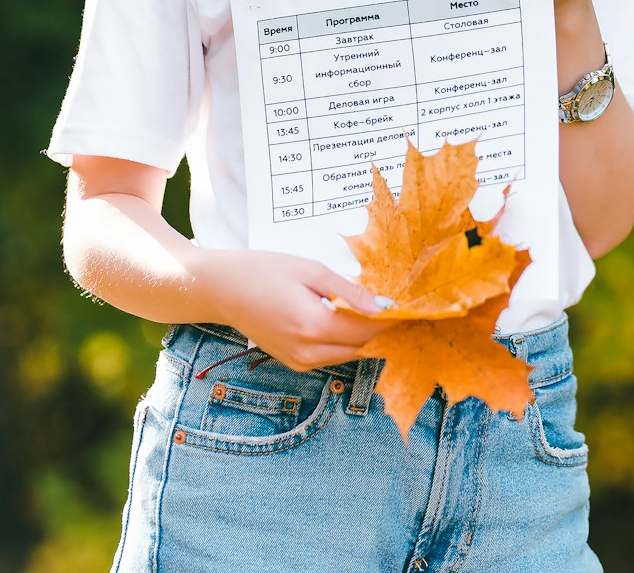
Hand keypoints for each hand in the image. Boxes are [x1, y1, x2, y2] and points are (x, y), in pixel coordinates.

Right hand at [201, 249, 396, 371]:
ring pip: (347, 354)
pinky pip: (330, 355)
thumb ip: (349, 291)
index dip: (391, 319)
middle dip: (380, 328)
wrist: (223, 289)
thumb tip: (384, 306)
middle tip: (395, 304)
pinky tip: (345, 318)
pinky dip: (343, 341)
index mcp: (314, 326)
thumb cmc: (265, 270)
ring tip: (372, 308)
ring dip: (362, 335)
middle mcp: (308, 352)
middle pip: (361, 346)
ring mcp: (300, 362)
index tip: (409, 305)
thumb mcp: (311, 270)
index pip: (368, 330)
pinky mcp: (294, 363)